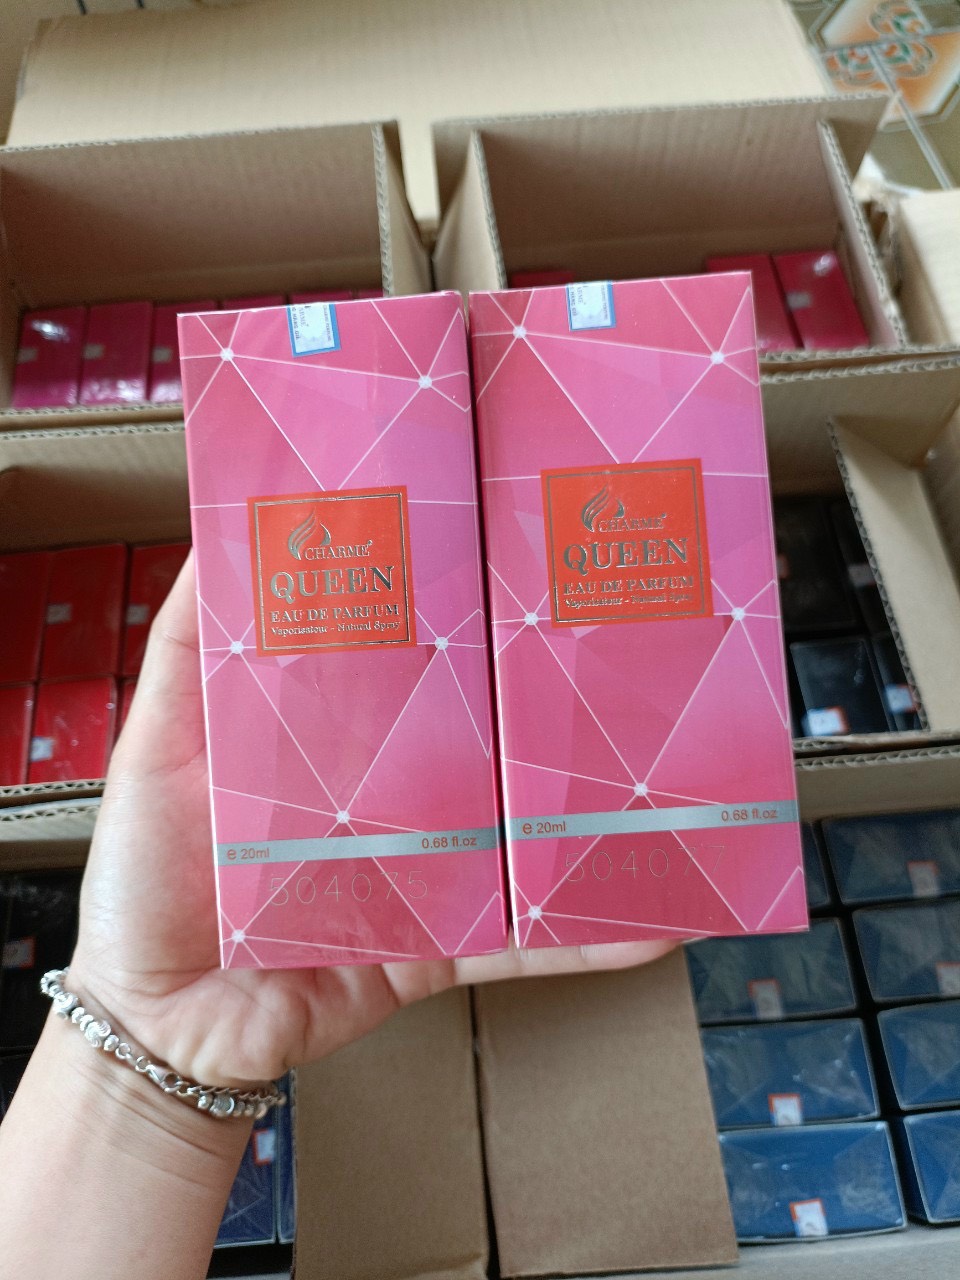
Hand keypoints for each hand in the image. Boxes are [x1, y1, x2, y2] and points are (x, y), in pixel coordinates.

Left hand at [70, 554, 672, 1085]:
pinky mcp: (438, 948)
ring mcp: (427, 873)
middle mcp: (395, 796)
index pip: (415, 661)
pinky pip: (523, 944)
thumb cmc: (147, 877)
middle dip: (555, 707)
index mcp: (339, 736)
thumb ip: (188, 649)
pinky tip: (659, 918)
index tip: (516, 554)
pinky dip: (588, 939)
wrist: (158, 1021)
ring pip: (528, 840)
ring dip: (602, 822)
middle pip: (489, 744)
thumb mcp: (158, 744)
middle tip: (633, 652)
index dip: (463, 613)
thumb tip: (216, 535)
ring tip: (686, 784)